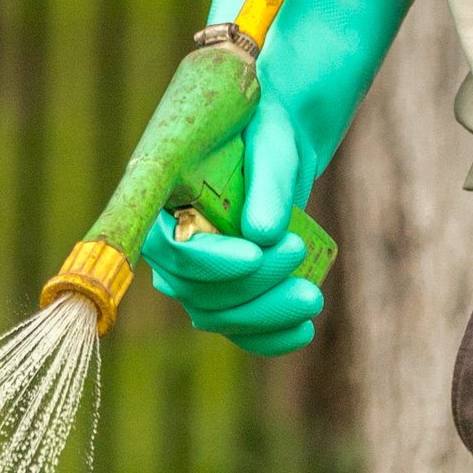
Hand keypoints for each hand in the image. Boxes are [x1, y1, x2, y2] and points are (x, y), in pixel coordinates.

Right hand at [141, 103, 322, 356]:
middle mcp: (168, 248)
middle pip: (194, 291)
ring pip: (216, 316)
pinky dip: (268, 339)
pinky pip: (237, 330)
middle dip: (250, 286)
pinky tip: (302, 332)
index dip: (207, 261)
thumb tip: (264, 233)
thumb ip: (266, 182)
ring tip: (313, 296)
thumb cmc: (264, 134)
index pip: (168, 248)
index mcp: (159, 204)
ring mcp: (192, 277)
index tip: (256, 254)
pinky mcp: (222, 295)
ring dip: (264, 315)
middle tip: (298, 252)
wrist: (274, 150)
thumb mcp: (270, 144)